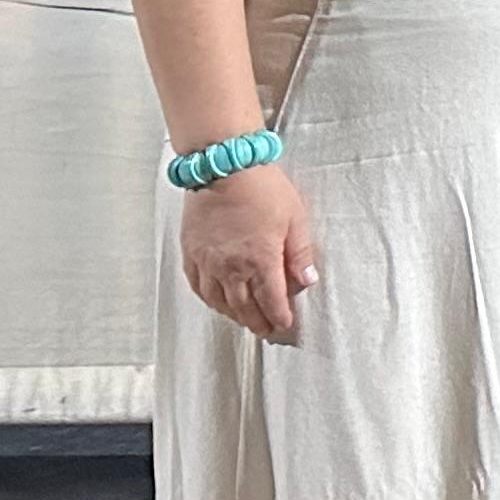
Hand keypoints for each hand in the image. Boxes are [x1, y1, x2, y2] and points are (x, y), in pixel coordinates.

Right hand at [179, 165, 317, 342]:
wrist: (224, 168)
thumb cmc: (263, 189)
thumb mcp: (295, 218)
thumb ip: (300, 254)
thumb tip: (308, 281)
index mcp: (260, 260)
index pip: (272, 300)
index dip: (279, 317)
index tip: (285, 326)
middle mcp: (231, 267)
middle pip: (244, 307)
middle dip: (258, 322)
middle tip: (267, 331)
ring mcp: (208, 262)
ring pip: (219, 301)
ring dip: (234, 315)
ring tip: (245, 321)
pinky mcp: (191, 252)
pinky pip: (198, 286)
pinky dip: (209, 299)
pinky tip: (217, 302)